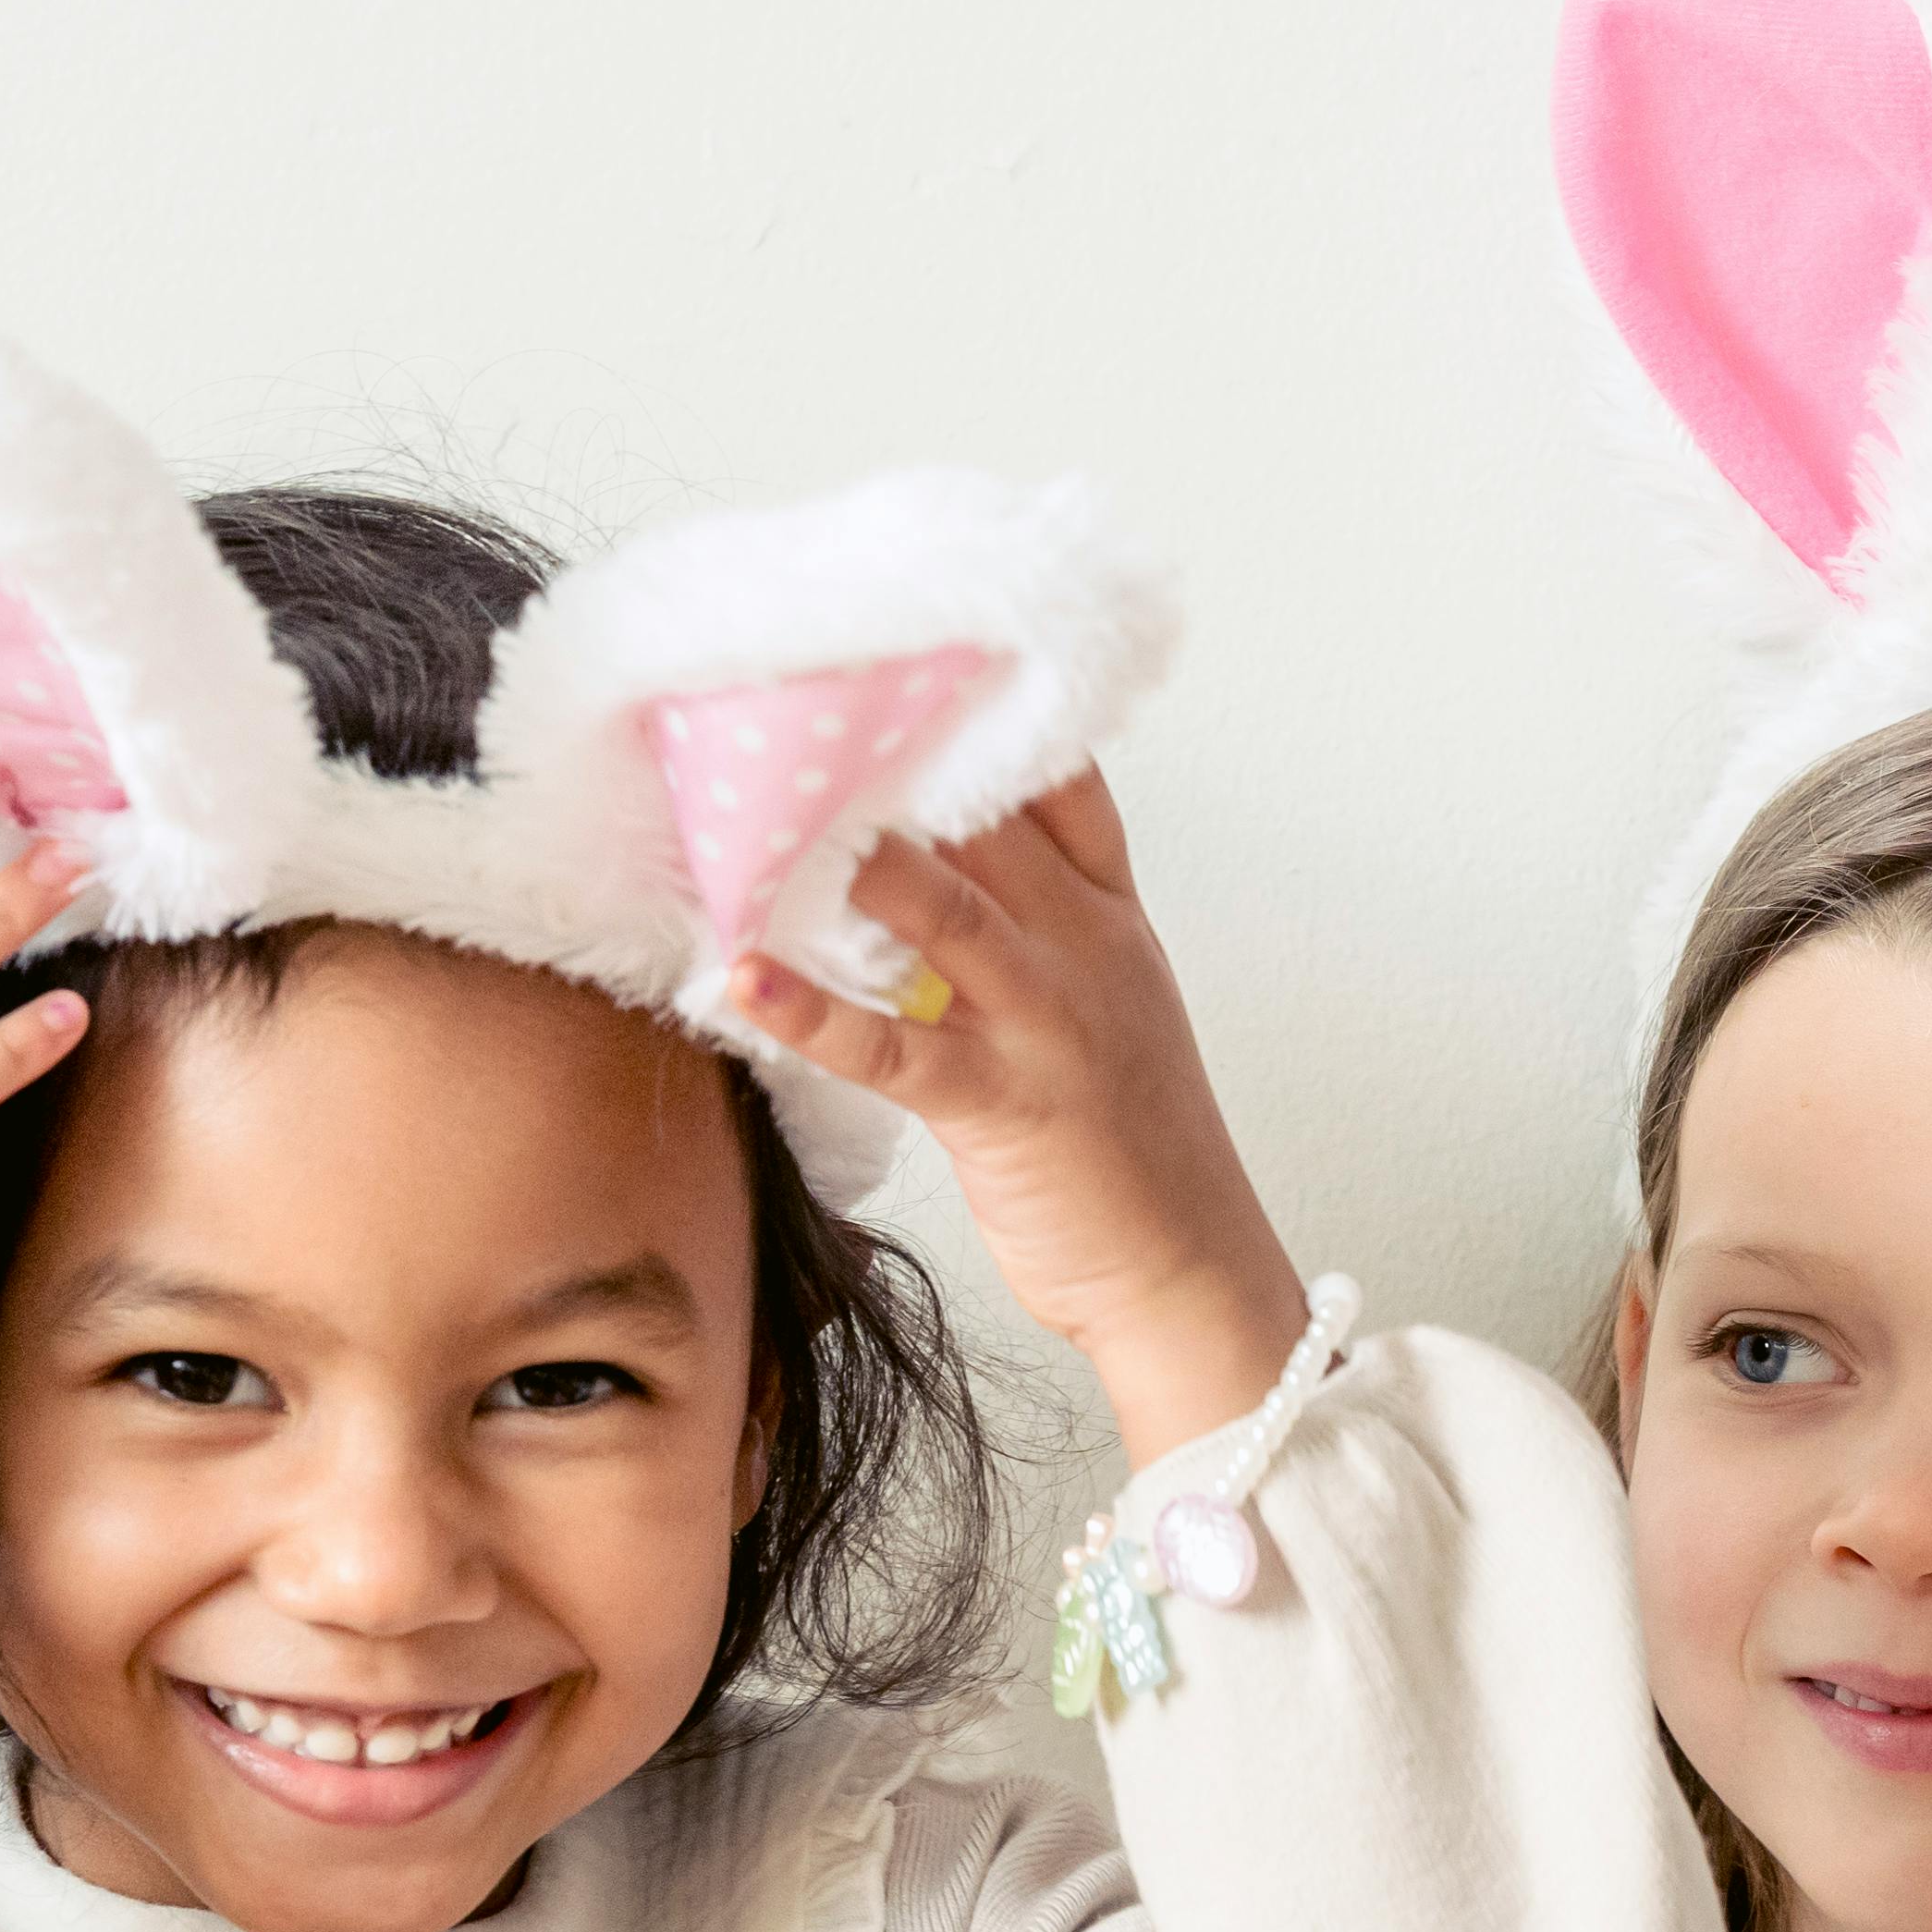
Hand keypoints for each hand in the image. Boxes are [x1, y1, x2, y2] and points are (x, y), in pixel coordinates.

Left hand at [717, 771, 1303, 1466]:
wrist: (1187, 1271)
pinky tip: (743, 979)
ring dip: (854, 857)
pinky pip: (891, 1048)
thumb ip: (1039, 930)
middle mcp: (1084, 948)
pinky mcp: (999, 1103)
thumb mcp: (1108, 1007)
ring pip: (945, 906)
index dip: (991, 715)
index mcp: (1112, 919)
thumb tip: (929, 876)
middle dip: (892, 761)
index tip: (909, 660)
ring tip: (765, 803)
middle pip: (989, 819)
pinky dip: (811, 1014)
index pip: (1063, 784)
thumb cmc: (1133, 1149)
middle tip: (797, 704)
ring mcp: (1044, 1021)